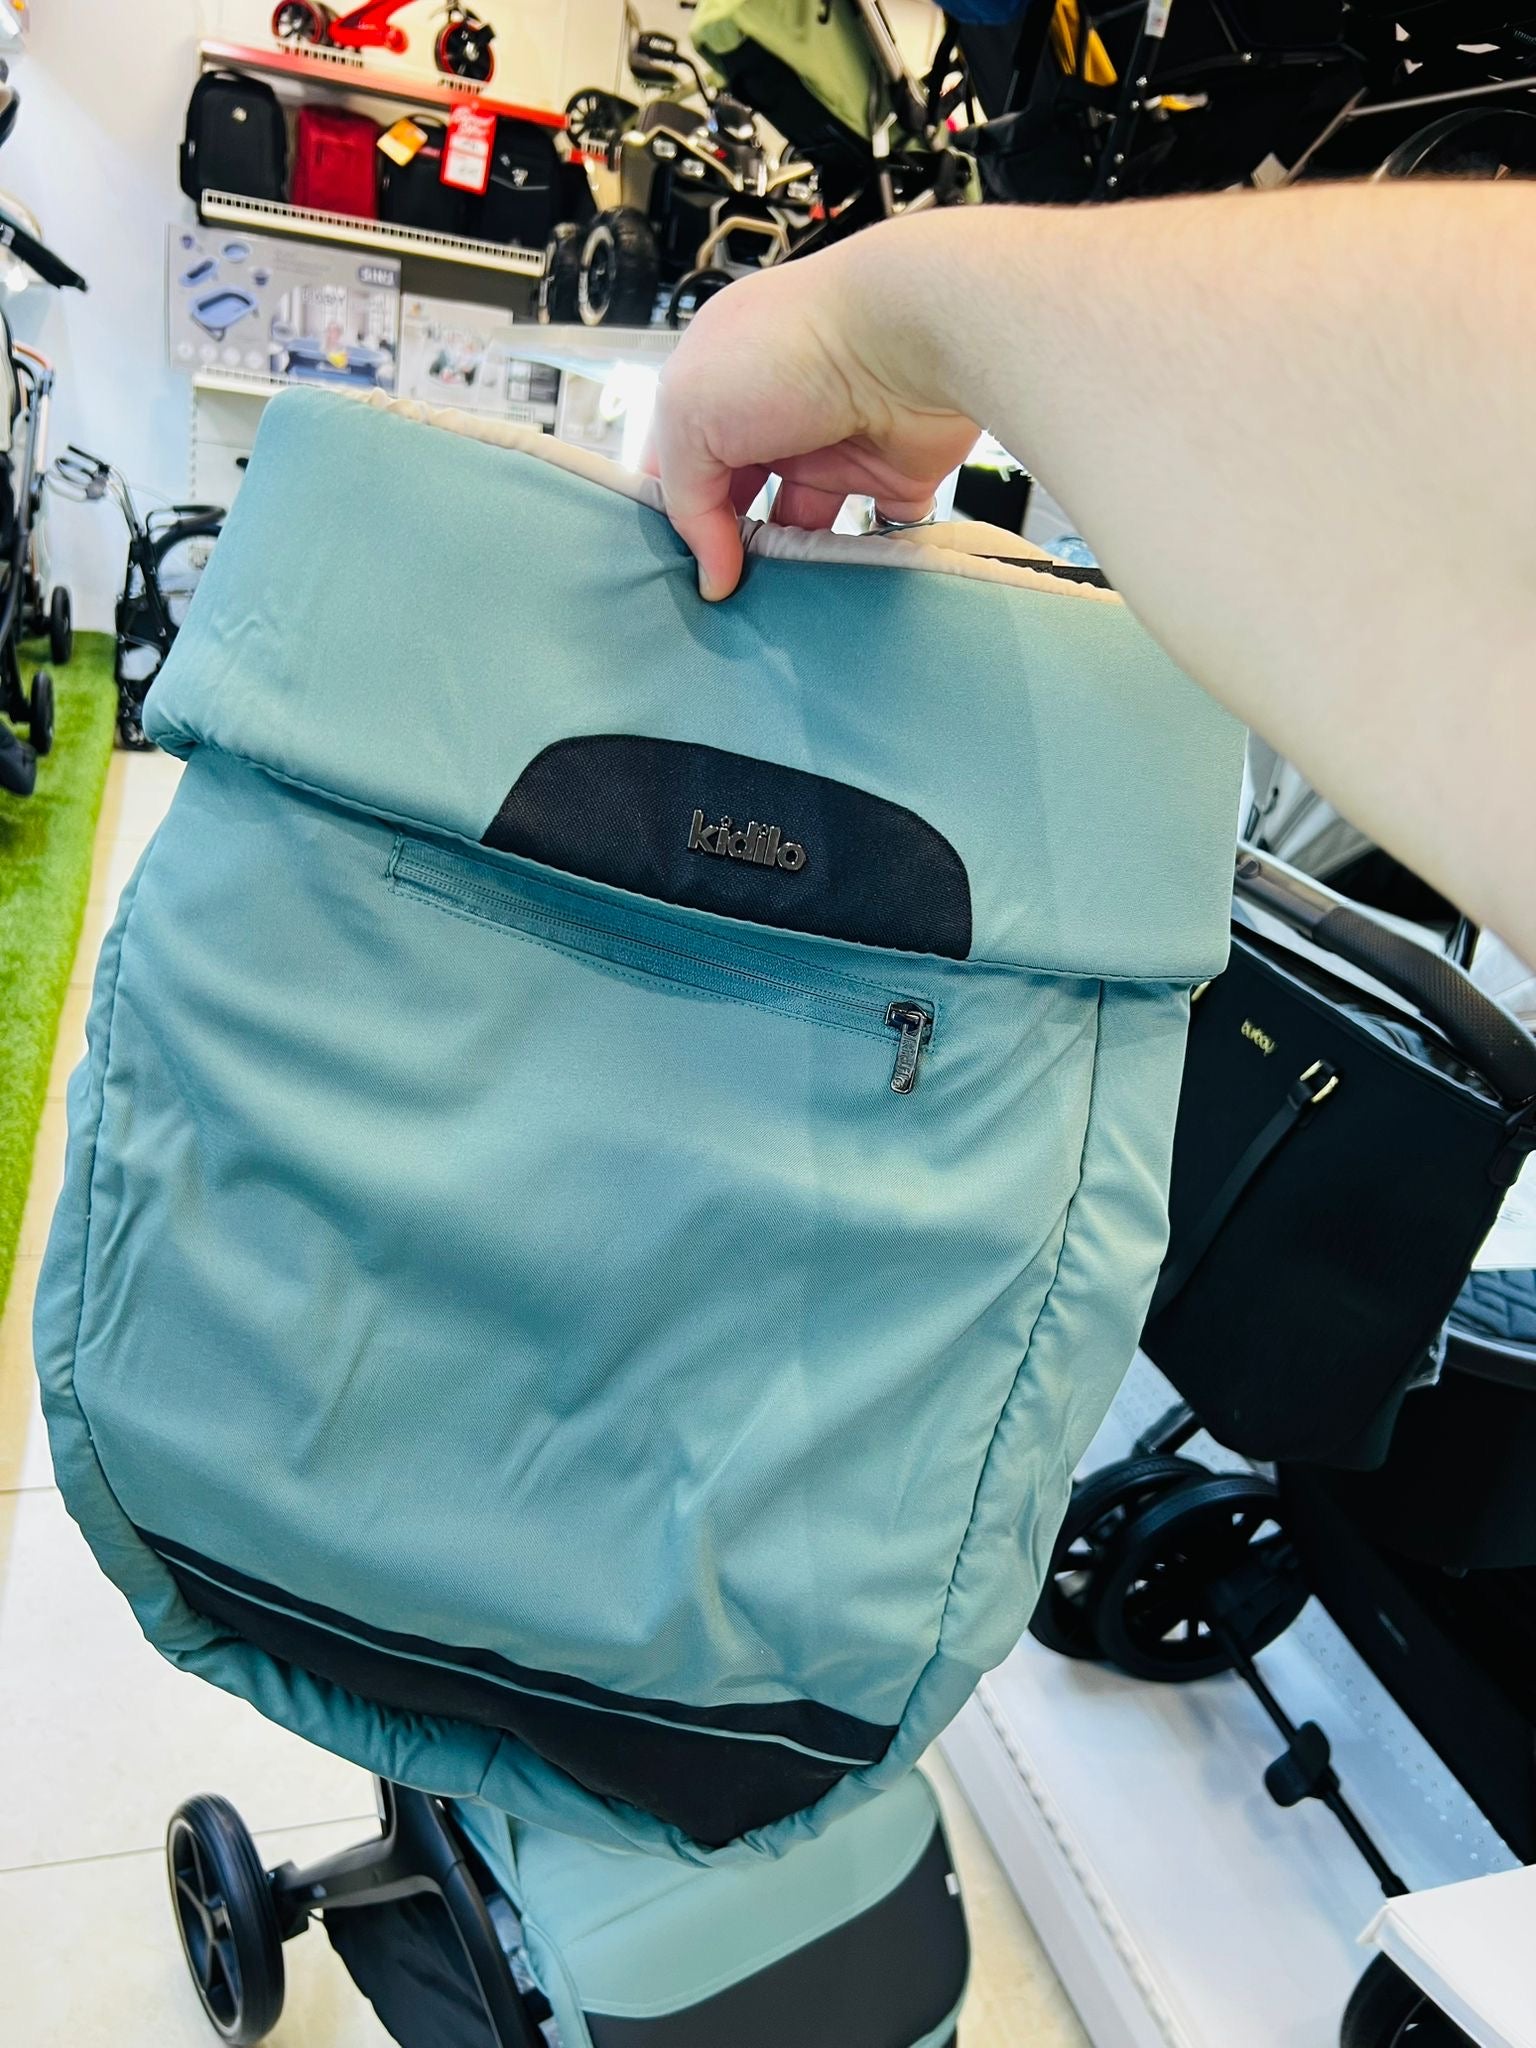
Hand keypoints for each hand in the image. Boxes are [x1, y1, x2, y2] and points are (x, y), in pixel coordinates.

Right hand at [647, 242, 979, 599]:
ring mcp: (834, 447)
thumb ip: (684, 495)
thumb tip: (712, 574)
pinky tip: (835, 590)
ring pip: (802, 528)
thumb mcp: (690, 410)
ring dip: (788, 566)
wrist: (905, 336)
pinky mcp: (892, 475)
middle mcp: (776, 415)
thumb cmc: (789, 349)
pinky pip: (870, 535)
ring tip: (776, 607)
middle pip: (741, 503)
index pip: (682, 462)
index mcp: (720, 385)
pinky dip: (857, 563)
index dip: (672, 516)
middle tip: (724, 601)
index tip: (673, 569)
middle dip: (729, 549)